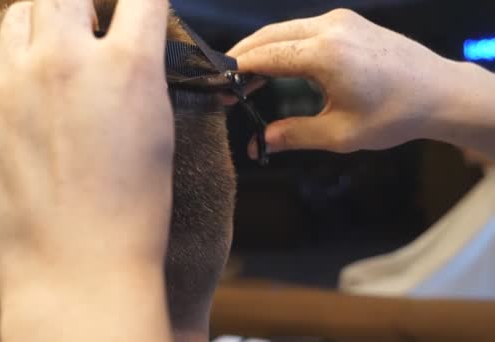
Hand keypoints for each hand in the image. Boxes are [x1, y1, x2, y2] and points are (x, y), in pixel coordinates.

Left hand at [0, 0, 171, 298]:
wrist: (76, 275)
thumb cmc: (131, 215)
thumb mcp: (156, 134)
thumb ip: (138, 78)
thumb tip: (124, 53)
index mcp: (126, 67)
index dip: (139, 2)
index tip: (133, 12)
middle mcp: (63, 63)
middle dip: (78, 5)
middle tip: (84, 28)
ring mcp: (8, 88)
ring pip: (19, 22)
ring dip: (41, 32)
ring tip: (53, 70)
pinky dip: (10, 96)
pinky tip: (26, 138)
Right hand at [229, 9, 462, 156]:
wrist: (439, 92)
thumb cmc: (395, 115)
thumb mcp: (340, 134)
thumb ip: (294, 135)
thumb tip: (259, 144)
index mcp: (326, 53)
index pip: (264, 55)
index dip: (236, 71)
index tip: (217, 87)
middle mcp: (330, 27)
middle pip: (268, 35)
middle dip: (242, 57)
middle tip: (224, 83)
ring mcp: (340, 20)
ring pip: (283, 30)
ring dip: (261, 50)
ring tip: (245, 79)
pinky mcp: (347, 22)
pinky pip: (302, 29)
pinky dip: (282, 45)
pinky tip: (275, 66)